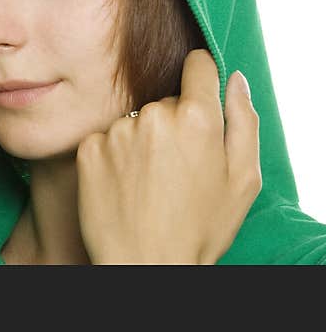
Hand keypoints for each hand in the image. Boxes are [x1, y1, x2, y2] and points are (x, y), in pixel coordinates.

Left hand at [76, 49, 261, 263]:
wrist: (144, 266)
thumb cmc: (200, 228)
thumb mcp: (243, 180)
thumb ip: (242, 120)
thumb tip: (233, 77)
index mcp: (197, 117)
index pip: (198, 65)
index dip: (202, 78)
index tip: (199, 94)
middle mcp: (153, 115)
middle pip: (165, 101)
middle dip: (173, 125)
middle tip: (176, 169)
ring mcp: (116, 131)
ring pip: (135, 122)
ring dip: (141, 142)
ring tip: (148, 183)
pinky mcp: (88, 148)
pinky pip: (106, 139)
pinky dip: (114, 156)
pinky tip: (123, 185)